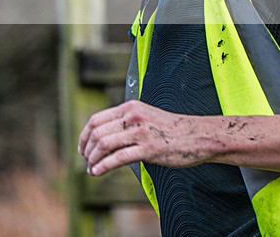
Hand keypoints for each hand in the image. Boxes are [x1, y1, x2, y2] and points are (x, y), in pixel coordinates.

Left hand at [78, 100, 213, 175]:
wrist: (197, 136)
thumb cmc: (171, 130)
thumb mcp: (146, 117)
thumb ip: (127, 122)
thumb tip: (105, 136)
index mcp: (130, 107)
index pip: (96, 120)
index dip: (84, 136)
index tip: (82, 148)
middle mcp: (133, 116)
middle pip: (97, 132)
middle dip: (86, 150)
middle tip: (86, 161)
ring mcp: (140, 132)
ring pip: (104, 145)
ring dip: (93, 160)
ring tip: (91, 169)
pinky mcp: (148, 148)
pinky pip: (118, 158)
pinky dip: (103, 167)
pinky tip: (97, 173)